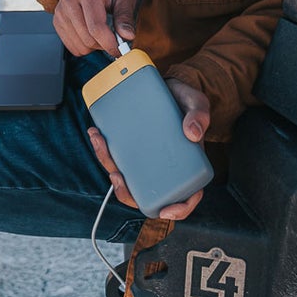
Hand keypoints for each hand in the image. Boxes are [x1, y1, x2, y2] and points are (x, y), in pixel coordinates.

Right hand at [53, 0, 136, 57]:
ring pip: (79, 45)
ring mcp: (60, 11)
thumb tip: (127, 36)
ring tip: (102, 32)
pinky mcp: (56, 20)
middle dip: (104, 44)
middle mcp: (69, 0)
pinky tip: (90, 33)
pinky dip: (83, 45)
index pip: (96, 27)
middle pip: (87, 38)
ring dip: (93, 46)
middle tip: (113, 38)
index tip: (120, 49)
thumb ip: (125, 17)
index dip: (109, 43)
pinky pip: (70, 45)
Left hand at [88, 78, 211, 221]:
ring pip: (127, 178)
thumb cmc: (186, 100)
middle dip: (127, 193)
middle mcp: (165, 169)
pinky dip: (104, 150)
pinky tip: (97, 134)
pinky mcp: (132, 149)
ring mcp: (146, 161)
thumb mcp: (197, 104)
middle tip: (117, 176)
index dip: (179, 210)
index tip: (165, 211)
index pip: (188, 197)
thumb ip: (199, 116)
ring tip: (101, 145)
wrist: (169, 86)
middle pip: (148, 194)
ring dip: (110, 167)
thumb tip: (192, 133)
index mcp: (187, 167)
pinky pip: (117, 158)